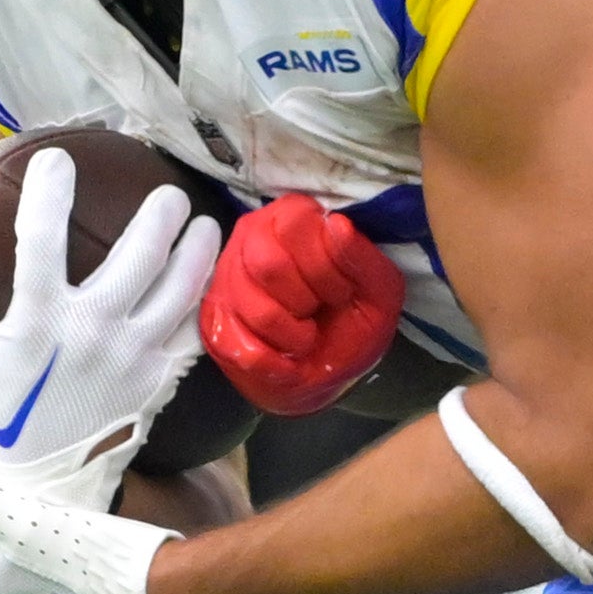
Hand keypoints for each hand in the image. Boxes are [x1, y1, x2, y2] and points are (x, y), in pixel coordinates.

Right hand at [0, 151, 216, 509]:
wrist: (36, 484)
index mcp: (37, 322)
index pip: (41, 238)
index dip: (48, 191)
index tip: (55, 158)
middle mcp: (91, 335)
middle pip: (138, 256)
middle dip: (158, 213)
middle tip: (167, 190)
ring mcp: (132, 359)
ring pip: (180, 289)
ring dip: (198, 250)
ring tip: (206, 223)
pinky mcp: (158, 381)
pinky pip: (193, 331)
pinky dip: (205, 300)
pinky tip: (212, 279)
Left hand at [0, 430, 184, 593]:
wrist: (166, 591)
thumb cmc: (87, 553)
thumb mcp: (12, 510)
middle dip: (2, 483)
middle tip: (25, 449)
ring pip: (28, 528)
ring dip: (36, 497)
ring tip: (55, 466)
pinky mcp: (89, 591)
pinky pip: (62, 540)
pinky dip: (66, 515)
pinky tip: (88, 494)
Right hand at [202, 192, 405, 413]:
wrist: (323, 375)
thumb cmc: (352, 323)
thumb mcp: (378, 291)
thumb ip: (362, 257)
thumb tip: (337, 225)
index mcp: (295, 218)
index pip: (295, 223)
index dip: (323, 265)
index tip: (340, 290)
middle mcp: (253, 236)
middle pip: (268, 264)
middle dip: (305, 301)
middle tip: (318, 311)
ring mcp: (228, 276)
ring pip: (252, 306)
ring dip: (291, 335)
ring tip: (304, 335)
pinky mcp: (213, 317)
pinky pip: (235, 344)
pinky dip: (272, 363)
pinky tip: (285, 360)